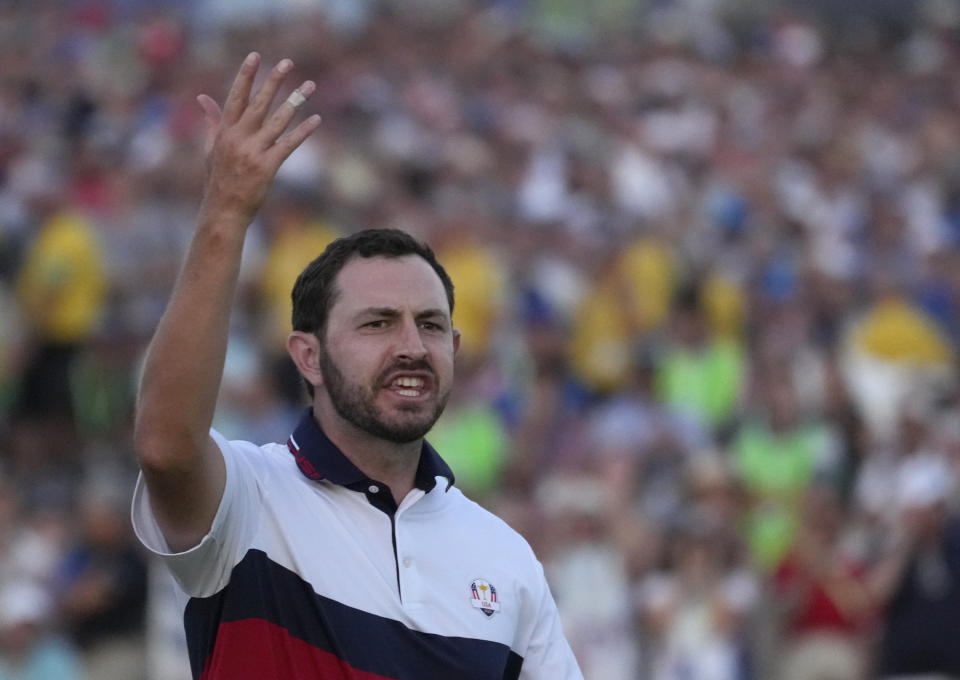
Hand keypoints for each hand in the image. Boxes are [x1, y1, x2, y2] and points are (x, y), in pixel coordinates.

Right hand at [196, 52, 319, 223]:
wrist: (223, 211)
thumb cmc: (218, 181)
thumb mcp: (211, 149)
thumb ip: (212, 122)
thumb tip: (203, 98)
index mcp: (224, 132)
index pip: (235, 97)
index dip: (246, 76)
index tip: (255, 57)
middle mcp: (237, 138)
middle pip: (259, 103)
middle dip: (273, 81)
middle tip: (287, 62)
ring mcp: (252, 152)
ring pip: (277, 120)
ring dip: (295, 101)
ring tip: (310, 85)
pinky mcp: (267, 166)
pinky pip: (289, 144)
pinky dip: (303, 131)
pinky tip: (316, 118)